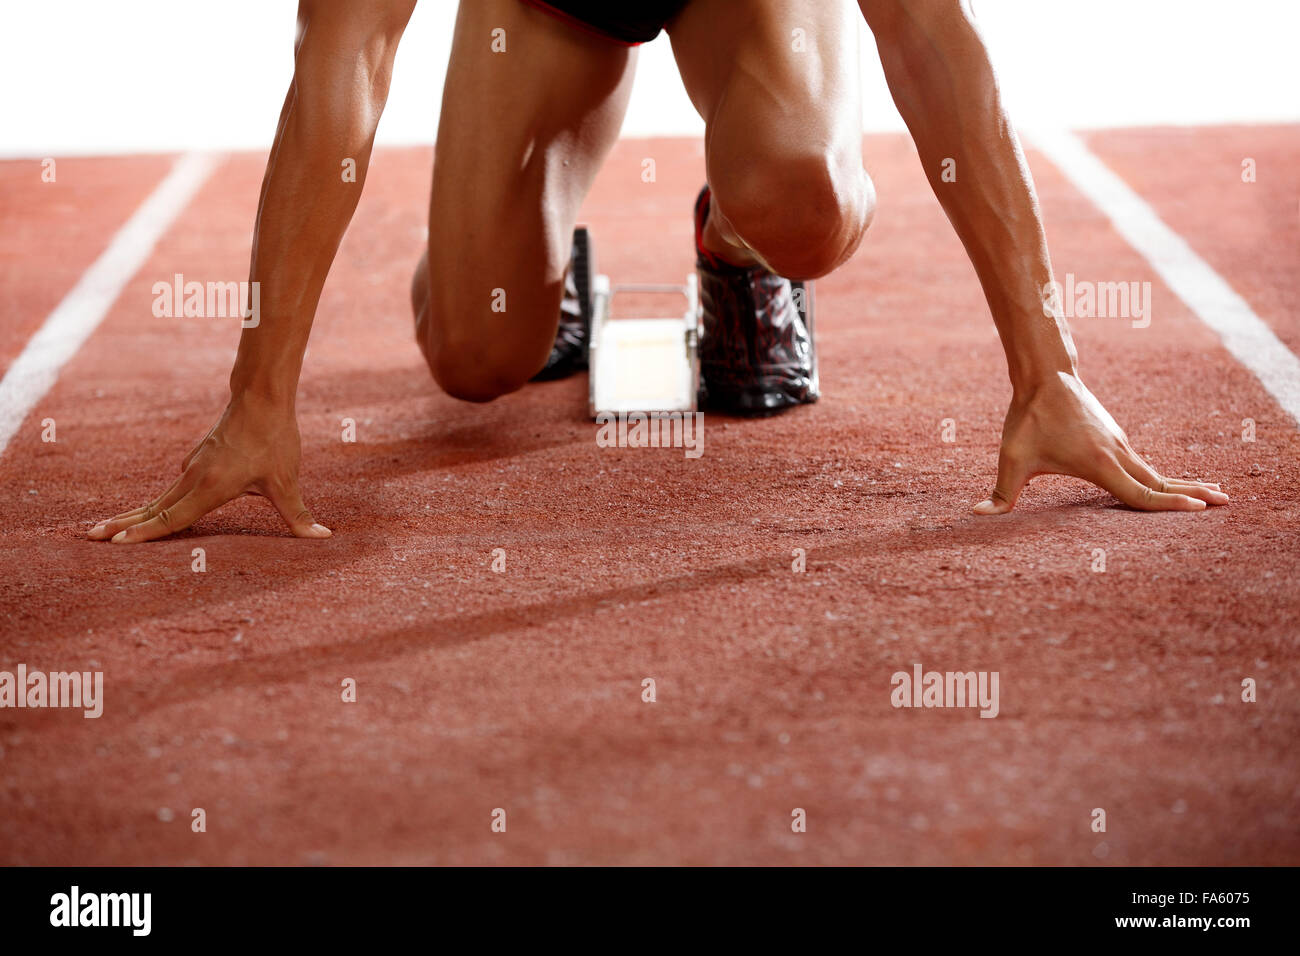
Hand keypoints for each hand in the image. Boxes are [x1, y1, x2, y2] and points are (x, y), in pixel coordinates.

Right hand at [87, 395, 330, 542]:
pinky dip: (155, 505)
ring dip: (134, 515)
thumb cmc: (274, 439)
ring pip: (160, 498)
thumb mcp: (287, 482)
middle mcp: (193, 477)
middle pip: (154, 509)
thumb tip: (323, 537)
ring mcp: (192, 468)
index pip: (172, 518)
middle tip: (90, 537)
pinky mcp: (197, 461)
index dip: (145, 534)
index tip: (115, 544)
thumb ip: (298, 515)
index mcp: (210, 486)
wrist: (261, 397)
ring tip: (106, 529)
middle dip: (122, 525)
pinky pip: (172, 489)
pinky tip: (149, 514)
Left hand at [974, 372, 1228, 514]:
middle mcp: (1119, 453)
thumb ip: (1000, 491)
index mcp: (1100, 463)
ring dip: (1183, 484)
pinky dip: (1163, 476)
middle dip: (1193, 495)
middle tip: (1225, 504)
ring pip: (1156, 471)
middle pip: (1161, 482)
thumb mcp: (1011, 458)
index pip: (1141, 494)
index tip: (1199, 511)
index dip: (1169, 507)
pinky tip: (1170, 483)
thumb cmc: (1028, 419)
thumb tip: (976, 515)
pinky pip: (1144, 464)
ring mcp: (1120, 444)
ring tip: (1211, 495)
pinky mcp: (1115, 437)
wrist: (1046, 376)